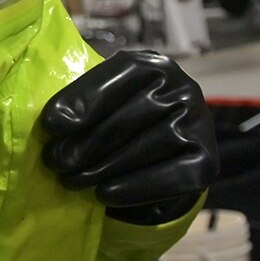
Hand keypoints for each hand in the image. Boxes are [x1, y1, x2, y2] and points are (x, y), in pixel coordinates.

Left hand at [40, 50, 215, 224]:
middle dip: (82, 145)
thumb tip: (57, 124)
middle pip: (123, 119)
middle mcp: (182, 88)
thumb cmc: (117, 122)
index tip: (50, 126)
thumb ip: (79, 104)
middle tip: (54, 162)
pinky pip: (170, 178)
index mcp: (150, 65)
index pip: (112, 78)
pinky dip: (133, 188)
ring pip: (141, 150)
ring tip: (70, 181)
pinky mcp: (209, 161)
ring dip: (99, 170)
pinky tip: (104, 194)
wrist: (160, 159)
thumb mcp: (99, 104)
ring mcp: (199, 123)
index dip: (80, 102)